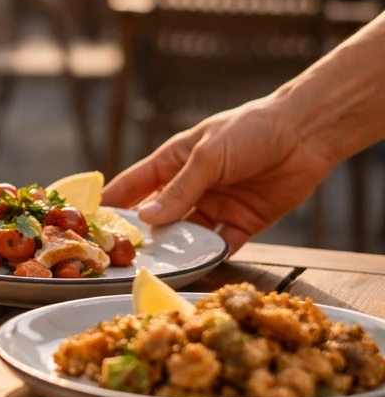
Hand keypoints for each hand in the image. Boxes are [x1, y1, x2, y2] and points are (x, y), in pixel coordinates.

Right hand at [101, 96, 335, 253]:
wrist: (307, 134)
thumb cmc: (250, 130)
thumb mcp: (208, 156)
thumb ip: (179, 190)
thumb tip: (146, 218)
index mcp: (173, 162)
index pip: (133, 185)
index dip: (111, 204)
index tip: (89, 224)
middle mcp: (190, 186)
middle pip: (158, 216)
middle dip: (142, 236)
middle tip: (122, 257)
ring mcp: (215, 205)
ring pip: (187, 234)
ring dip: (176, 249)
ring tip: (160, 266)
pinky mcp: (243, 221)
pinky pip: (222, 244)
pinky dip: (212, 255)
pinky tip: (201, 265)